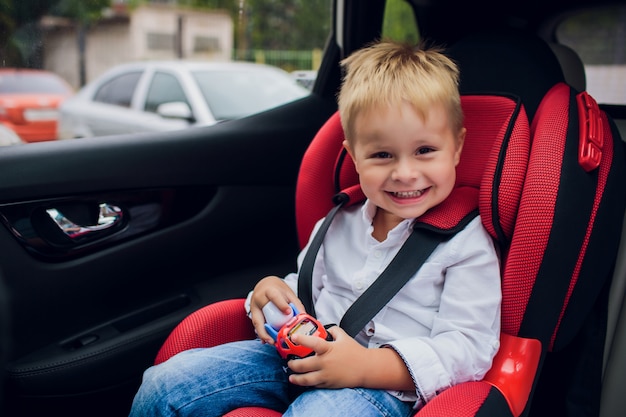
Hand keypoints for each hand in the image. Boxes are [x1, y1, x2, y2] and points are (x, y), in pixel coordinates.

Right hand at [249, 276, 304, 342]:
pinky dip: (262, 333)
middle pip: (259, 315)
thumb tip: (303, 316)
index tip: (288, 312)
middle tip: (273, 339)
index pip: (274, 297)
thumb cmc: (277, 289)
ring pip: (257, 323)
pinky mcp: (254, 314)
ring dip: (263, 334)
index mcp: (268, 291)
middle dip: (264, 330)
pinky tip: (267, 340)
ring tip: (271, 342)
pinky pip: (257, 325)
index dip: (281, 304)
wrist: (265, 285)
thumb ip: (295, 304)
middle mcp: (258, 300)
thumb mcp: (287, 293)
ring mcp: (254, 308)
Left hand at [287, 326, 415, 390]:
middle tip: (289, 362)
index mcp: (328, 349)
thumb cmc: (356, 353)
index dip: (301, 339)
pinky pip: (314, 385)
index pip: (312, 342)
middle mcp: (325, 363)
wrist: (366, 368)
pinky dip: (308, 383)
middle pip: (303, 365)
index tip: (293, 337)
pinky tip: (305, 381)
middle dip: (292, 364)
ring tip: (292, 376)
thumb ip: (334, 330)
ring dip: (296, 378)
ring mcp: (326, 375)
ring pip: (306, 379)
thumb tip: (327, 327)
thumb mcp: (344, 337)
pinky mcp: (328, 384)